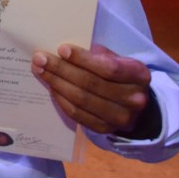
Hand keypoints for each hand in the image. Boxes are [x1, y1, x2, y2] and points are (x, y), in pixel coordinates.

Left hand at [32, 44, 151, 135]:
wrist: (133, 105)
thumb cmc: (120, 75)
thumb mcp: (118, 59)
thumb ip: (98, 54)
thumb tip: (65, 50)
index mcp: (139, 76)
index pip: (109, 68)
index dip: (83, 59)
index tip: (61, 49)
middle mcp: (133, 99)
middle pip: (90, 84)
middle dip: (61, 69)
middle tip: (40, 58)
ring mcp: (119, 118)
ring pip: (81, 99)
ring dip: (56, 83)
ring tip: (39, 70)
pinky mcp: (105, 129)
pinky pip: (77, 114)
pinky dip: (61, 99)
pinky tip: (51, 86)